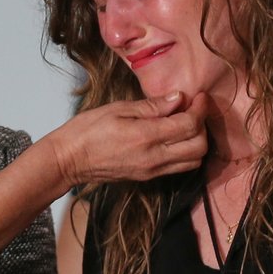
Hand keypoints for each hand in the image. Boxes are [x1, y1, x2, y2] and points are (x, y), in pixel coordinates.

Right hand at [49, 92, 207, 186]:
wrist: (69, 160)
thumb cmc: (87, 131)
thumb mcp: (118, 109)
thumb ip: (152, 106)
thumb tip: (178, 98)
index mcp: (146, 136)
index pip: (189, 125)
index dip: (200, 109)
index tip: (199, 96)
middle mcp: (154, 158)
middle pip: (199, 147)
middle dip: (203, 126)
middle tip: (195, 109)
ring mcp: (152, 171)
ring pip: (193, 161)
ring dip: (197, 141)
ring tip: (186, 123)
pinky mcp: (148, 177)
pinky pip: (179, 167)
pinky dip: (186, 152)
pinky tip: (175, 136)